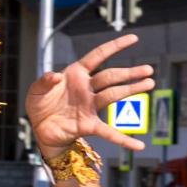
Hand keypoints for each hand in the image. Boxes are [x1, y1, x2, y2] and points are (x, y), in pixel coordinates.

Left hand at [25, 34, 153, 156]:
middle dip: (129, 72)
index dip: (115, 46)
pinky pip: (109, 133)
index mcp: (76, 74)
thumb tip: (55, 76)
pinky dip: (123, 140)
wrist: (39, 128)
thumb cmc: (40, 104)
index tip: (133, 39)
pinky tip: (138, 146)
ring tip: (149, 83)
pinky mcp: (88, 125)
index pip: (98, 56)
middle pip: (111, 76)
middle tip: (148, 69)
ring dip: (131, 89)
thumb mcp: (36, 90)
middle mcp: (86, 88)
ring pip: (113, 95)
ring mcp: (89, 106)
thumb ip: (44, 81)